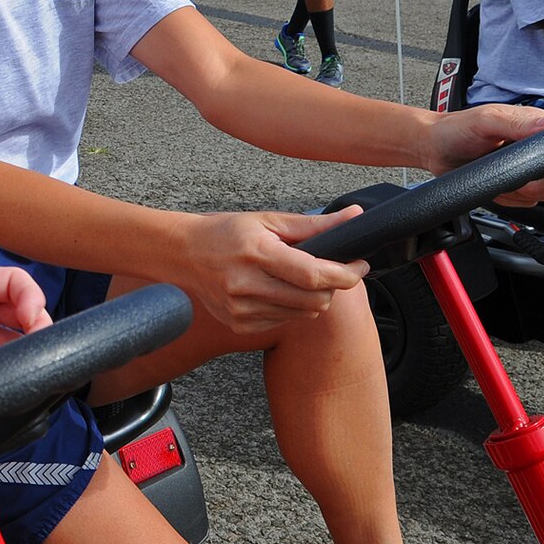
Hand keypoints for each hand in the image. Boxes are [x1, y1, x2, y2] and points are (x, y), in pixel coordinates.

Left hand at [0, 266, 51, 378]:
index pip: (13, 284)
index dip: (30, 296)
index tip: (30, 317)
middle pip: (23, 316)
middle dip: (39, 329)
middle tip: (40, 350)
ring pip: (12, 347)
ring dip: (25, 357)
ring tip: (28, 371)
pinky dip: (3, 379)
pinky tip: (7, 387)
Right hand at [179, 209, 365, 333]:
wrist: (184, 254)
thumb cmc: (226, 233)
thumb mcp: (269, 221)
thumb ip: (315, 225)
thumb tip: (353, 218)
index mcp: (257, 254)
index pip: (314, 275)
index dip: (345, 274)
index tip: (360, 265)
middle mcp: (248, 286)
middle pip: (314, 299)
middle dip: (333, 286)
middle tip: (334, 270)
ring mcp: (242, 310)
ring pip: (303, 313)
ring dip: (313, 297)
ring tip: (300, 278)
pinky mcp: (240, 324)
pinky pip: (284, 322)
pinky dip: (292, 307)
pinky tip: (278, 290)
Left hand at [427, 104, 543, 205]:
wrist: (434, 148)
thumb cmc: (456, 129)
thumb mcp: (487, 121)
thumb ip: (519, 123)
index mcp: (538, 126)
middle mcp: (537, 147)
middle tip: (519, 184)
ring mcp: (527, 168)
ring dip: (523, 193)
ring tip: (500, 178)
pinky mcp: (515, 184)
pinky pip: (525, 202)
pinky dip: (510, 200)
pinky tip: (495, 186)